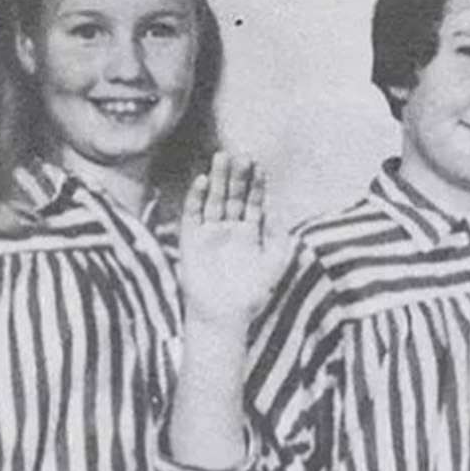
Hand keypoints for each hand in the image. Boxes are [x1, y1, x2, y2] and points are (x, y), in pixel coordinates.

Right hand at [179, 152, 289, 331]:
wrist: (223, 315)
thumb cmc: (251, 294)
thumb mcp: (275, 262)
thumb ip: (278, 236)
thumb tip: (277, 209)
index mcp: (249, 235)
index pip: (253, 202)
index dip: (256, 185)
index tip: (259, 166)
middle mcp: (229, 231)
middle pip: (232, 196)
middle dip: (237, 176)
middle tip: (240, 155)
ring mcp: (209, 234)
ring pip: (213, 199)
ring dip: (216, 179)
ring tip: (221, 157)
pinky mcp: (191, 240)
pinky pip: (192, 214)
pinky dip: (195, 197)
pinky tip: (202, 181)